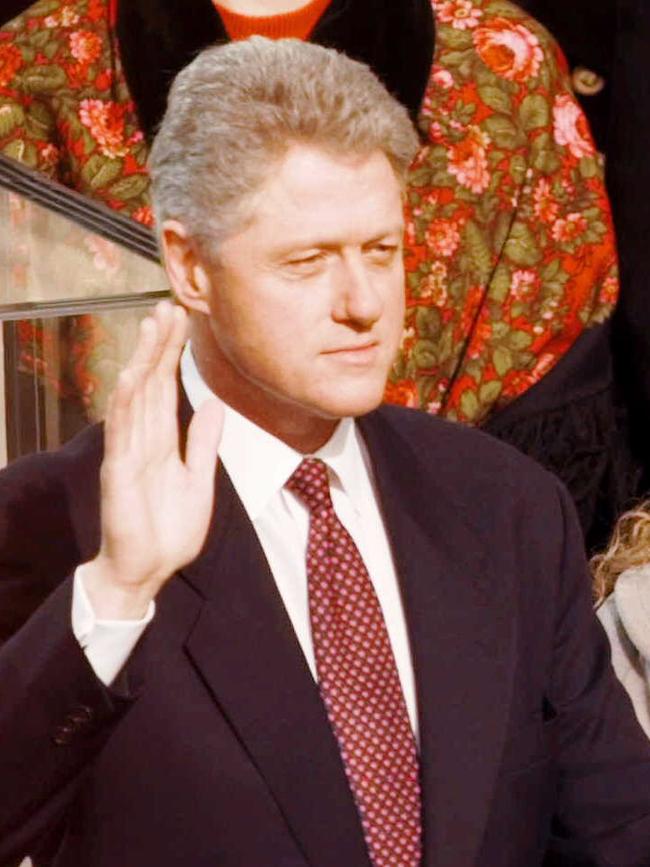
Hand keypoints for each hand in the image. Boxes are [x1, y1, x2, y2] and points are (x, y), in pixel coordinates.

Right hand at [84, 301, 223, 618]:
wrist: (148, 571)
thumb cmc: (168, 531)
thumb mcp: (198, 481)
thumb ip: (202, 444)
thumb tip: (213, 407)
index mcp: (161, 441)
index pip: (165, 387)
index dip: (172, 354)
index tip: (181, 321)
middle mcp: (142, 440)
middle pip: (150, 382)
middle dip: (159, 344)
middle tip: (168, 305)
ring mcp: (128, 452)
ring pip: (136, 396)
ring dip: (144, 359)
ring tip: (152, 324)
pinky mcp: (120, 471)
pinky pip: (124, 430)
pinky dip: (128, 400)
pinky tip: (134, 372)